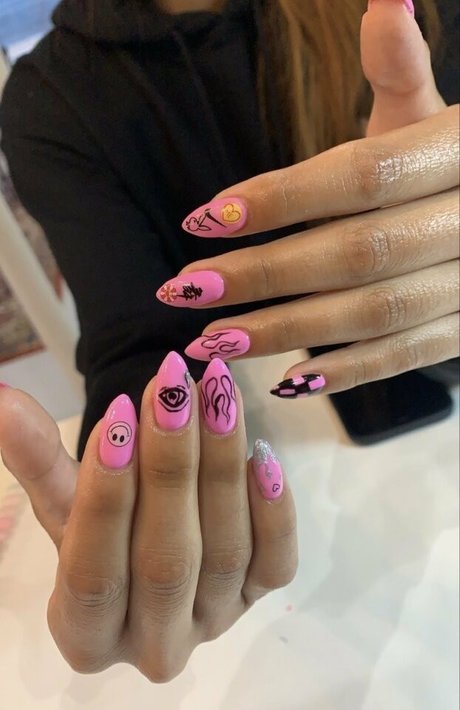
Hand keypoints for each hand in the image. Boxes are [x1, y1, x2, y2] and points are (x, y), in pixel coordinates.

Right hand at [0, 355, 295, 681]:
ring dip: (220, 466)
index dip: (104, 497)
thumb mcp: (65, 502)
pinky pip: (276, 561)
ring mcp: (215, 623)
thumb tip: (4, 401)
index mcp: (88, 636)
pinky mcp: (260, 598)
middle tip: (170, 389)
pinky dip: (273, 510)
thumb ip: (38, 461)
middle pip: (165, 561)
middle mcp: (155, 645)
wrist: (153, 546)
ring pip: (223, 550)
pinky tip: (262, 453)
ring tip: (215, 394)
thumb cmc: (101, 531)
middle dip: (169, 468)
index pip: (93, 575)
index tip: (115, 420)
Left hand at [158, 2, 458, 397]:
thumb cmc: (441, 159)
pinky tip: (287, 378)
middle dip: (265, 275)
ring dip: (288, 331)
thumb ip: (399, 69)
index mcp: (455, 151)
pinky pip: (406, 356)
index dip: (280, 198)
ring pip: (374, 313)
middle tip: (188, 288)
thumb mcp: (424, 113)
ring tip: (214, 340)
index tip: (204, 218)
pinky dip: (347, 372)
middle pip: (357, 252)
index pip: (360, 176)